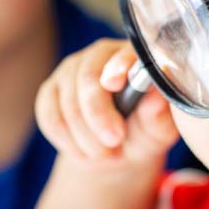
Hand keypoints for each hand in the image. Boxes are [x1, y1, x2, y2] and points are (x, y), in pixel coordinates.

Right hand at [35, 38, 177, 164]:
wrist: (116, 149)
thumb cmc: (144, 131)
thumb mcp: (158, 129)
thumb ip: (159, 114)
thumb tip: (156, 98)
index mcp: (133, 56)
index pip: (123, 53)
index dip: (117, 66)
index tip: (114, 85)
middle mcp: (99, 55)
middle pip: (88, 78)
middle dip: (98, 116)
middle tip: (114, 143)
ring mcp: (70, 70)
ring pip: (68, 102)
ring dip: (85, 137)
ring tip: (105, 155)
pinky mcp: (50, 91)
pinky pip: (50, 116)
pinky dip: (66, 141)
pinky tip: (84, 152)